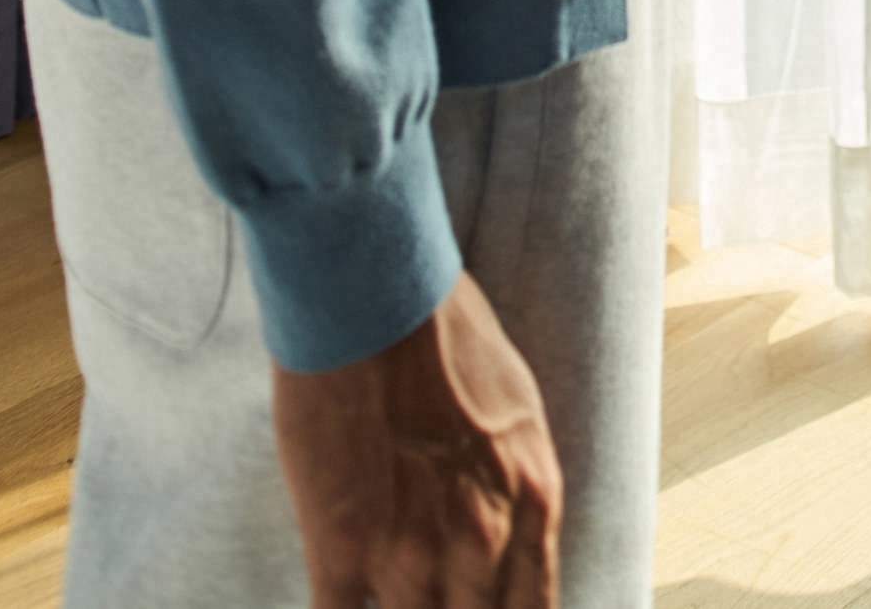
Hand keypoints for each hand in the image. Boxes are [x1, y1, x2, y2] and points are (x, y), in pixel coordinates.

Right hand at [271, 270, 561, 607]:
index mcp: (532, 499)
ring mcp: (410, 552)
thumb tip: (503, 538)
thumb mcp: (513, 409)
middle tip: (421, 597)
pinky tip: (338, 601)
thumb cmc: (443, 332)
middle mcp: (481, 538)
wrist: (372, 292)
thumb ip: (512, 482)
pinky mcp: (341, 550)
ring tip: (381, 590)